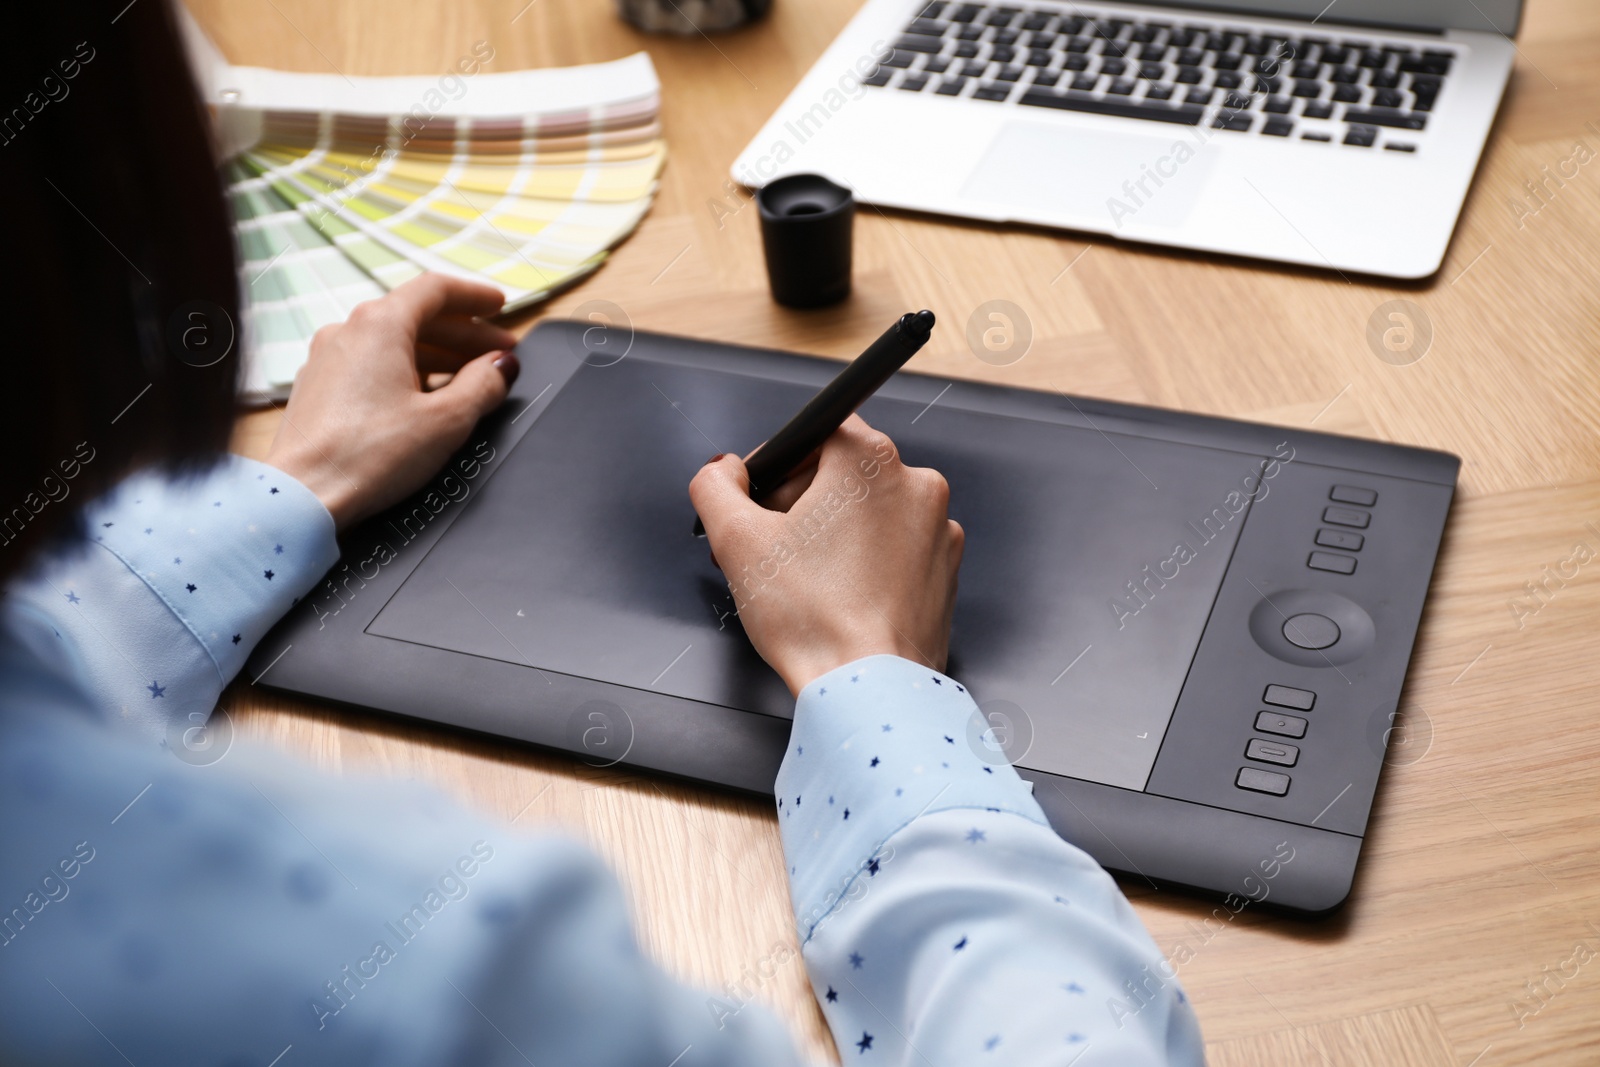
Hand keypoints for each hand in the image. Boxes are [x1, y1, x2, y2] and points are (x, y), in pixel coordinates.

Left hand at [263, 275, 518, 529]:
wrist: (302, 496)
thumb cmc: (368, 456)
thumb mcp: (446, 420)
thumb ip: (483, 385)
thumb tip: (501, 367)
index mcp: (380, 325)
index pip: (435, 290)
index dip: (475, 296)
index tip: (498, 305)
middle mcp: (348, 332)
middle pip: (415, 316)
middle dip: (462, 333)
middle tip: (497, 353)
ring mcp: (327, 359)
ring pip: (392, 342)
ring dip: (436, 354)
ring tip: (468, 378)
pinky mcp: (318, 389)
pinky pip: (370, 365)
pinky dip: (405, 371)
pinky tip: (424, 398)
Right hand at [689, 415, 963, 695]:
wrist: (868, 689)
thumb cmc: (815, 621)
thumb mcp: (736, 541)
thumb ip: (714, 486)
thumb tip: (721, 472)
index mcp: (869, 460)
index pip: (814, 431)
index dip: (778, 465)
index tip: (760, 498)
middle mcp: (915, 484)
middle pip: (842, 473)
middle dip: (800, 504)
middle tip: (771, 548)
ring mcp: (938, 528)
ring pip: (869, 513)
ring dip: (833, 535)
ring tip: (805, 580)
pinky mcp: (945, 569)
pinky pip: (895, 548)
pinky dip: (866, 563)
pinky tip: (839, 596)